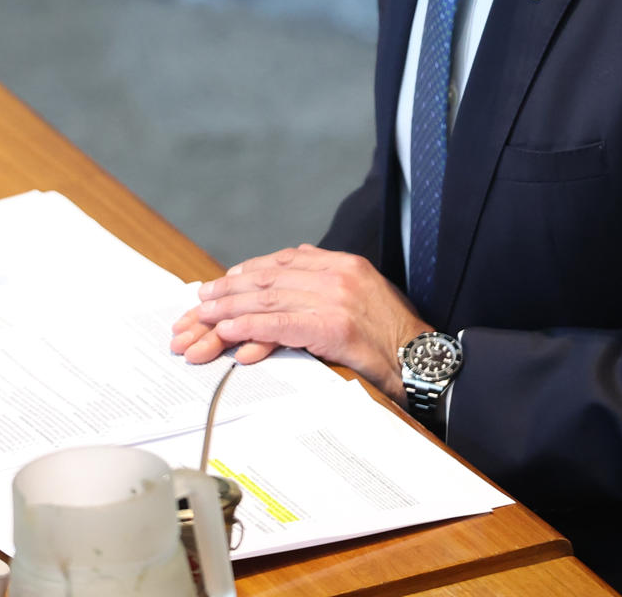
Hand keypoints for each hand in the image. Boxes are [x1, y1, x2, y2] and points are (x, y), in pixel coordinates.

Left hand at [168, 244, 427, 401]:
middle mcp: (335, 273)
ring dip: (228, 310)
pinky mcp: (332, 325)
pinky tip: (227, 331)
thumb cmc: (393, 335)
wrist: (424, 359)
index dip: (245, 274)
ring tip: (200, 319)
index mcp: (341, 262)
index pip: (281, 262)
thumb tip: (293, 264)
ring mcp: (334, 297)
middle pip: (267, 280)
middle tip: (196, 305)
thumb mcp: (363, 292)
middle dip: (226, 294)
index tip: (219, 285)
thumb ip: (328, 278)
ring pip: (267, 299)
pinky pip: (280, 323)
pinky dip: (249, 326)